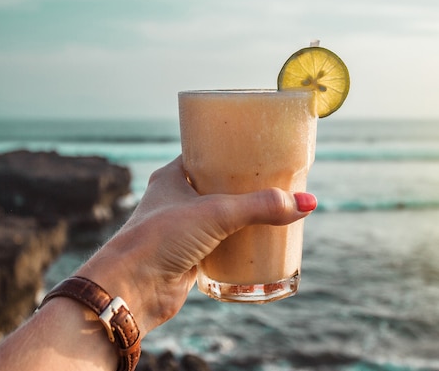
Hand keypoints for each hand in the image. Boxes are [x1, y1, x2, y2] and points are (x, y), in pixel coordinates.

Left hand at [76, 156, 316, 335]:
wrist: (131, 290)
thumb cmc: (161, 239)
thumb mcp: (216, 213)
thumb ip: (261, 206)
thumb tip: (307, 203)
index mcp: (172, 176)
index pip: (206, 153)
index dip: (232, 150)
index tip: (261, 149)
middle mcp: (175, 200)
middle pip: (219, 186)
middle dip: (246, 186)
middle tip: (277, 181)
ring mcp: (182, 230)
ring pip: (221, 217)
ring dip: (245, 216)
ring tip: (276, 209)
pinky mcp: (190, 257)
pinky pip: (222, 245)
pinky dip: (240, 243)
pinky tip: (261, 241)